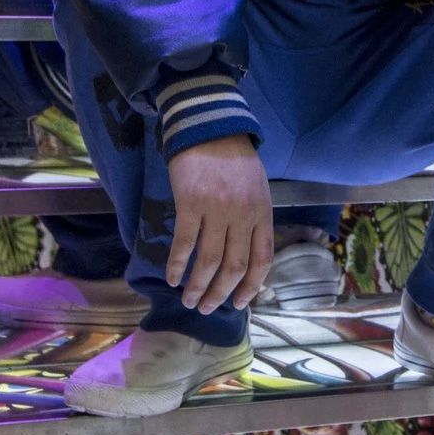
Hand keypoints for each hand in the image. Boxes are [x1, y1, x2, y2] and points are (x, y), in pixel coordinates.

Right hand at [166, 135, 271, 311]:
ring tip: (188, 300)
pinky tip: (171, 277)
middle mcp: (243, 215)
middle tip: (205, 308)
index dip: (250, 288)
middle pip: (234, 266)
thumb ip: (253, 221)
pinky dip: (177, 264)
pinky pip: (184, 242)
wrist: (210, 126)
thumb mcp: (257, 189)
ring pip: (209, 261)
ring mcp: (217, 209)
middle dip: (220, 294)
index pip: (262, 260)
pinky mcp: (190, 202)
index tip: (238, 304)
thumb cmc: (234, 160)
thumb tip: (243, 259)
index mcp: (262, 213)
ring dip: (197, 286)